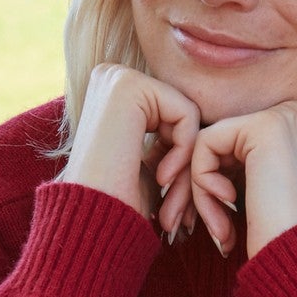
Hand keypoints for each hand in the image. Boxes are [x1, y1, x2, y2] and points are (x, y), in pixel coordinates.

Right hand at [58, 65, 199, 238]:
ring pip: (187, 115)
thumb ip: (170, 140)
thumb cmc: (120, 203)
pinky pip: (187, 114)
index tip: (171, 197)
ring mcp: (118, 77)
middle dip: (186, 162)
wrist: (91, 220)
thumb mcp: (150, 164)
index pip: (173, 114)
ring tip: (169, 196)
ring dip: (186, 162)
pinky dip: (184, 151)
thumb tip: (205, 128)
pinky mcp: (130, 86)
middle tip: (179, 207)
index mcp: (115, 92)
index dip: (178, 157)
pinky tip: (161, 177)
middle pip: (181, 113)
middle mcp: (112, 76)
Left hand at [191, 100, 296, 259]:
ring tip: (218, 228)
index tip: (213, 222)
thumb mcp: (255, 187)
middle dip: (201, 188)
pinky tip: (228, 204)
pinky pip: (204, 144)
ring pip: (207, 144)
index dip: (213, 181)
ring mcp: (282, 117)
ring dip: (201, 192)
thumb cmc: (276, 236)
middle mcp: (292, 114)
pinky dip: (202, 180)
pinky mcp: (263, 127)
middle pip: (217, 141)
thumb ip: (233, 162)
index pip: (230, 142)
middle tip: (203, 228)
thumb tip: (191, 149)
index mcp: (293, 128)